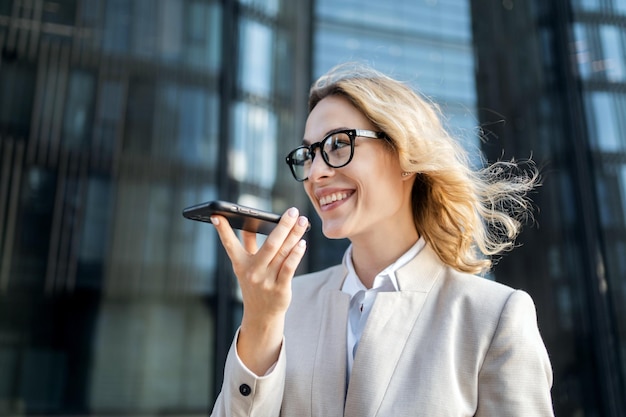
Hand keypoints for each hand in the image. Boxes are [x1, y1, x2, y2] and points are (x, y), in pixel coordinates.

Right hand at [210, 207, 308, 373]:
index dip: (222, 230)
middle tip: (293, 211)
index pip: (230, 244)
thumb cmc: (255, 284)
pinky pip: (289, 267)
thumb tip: (247, 223)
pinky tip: (302, 243)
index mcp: (240, 264)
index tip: (217, 214)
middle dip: (283, 225)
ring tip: (303, 222)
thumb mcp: (246, 266)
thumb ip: (248, 244)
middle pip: (270, 244)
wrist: (261, 315)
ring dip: (294, 235)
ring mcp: (266, 281)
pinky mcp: (280, 289)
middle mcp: (252, 272)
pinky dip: (296, 254)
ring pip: (283, 253)